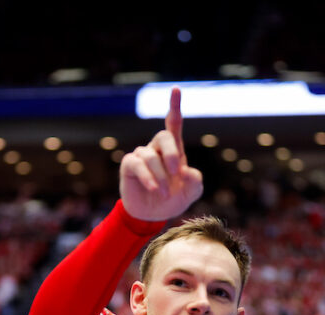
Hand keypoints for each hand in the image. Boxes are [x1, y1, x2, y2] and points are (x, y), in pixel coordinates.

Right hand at [120, 87, 203, 220]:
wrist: (152, 215)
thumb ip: (195, 182)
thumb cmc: (173, 199)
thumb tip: (188, 171)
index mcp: (174, 149)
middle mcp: (156, 148)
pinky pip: (137, 165)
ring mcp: (141, 156)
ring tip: (166, 193)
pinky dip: (148, 178)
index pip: (173, 123)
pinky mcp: (129, 166)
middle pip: (163, 136)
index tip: (176, 89)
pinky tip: (154, 190)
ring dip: (161, 176)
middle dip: (172, 153)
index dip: (174, 106)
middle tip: (178, 172)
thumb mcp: (191, 193)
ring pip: (150, 156)